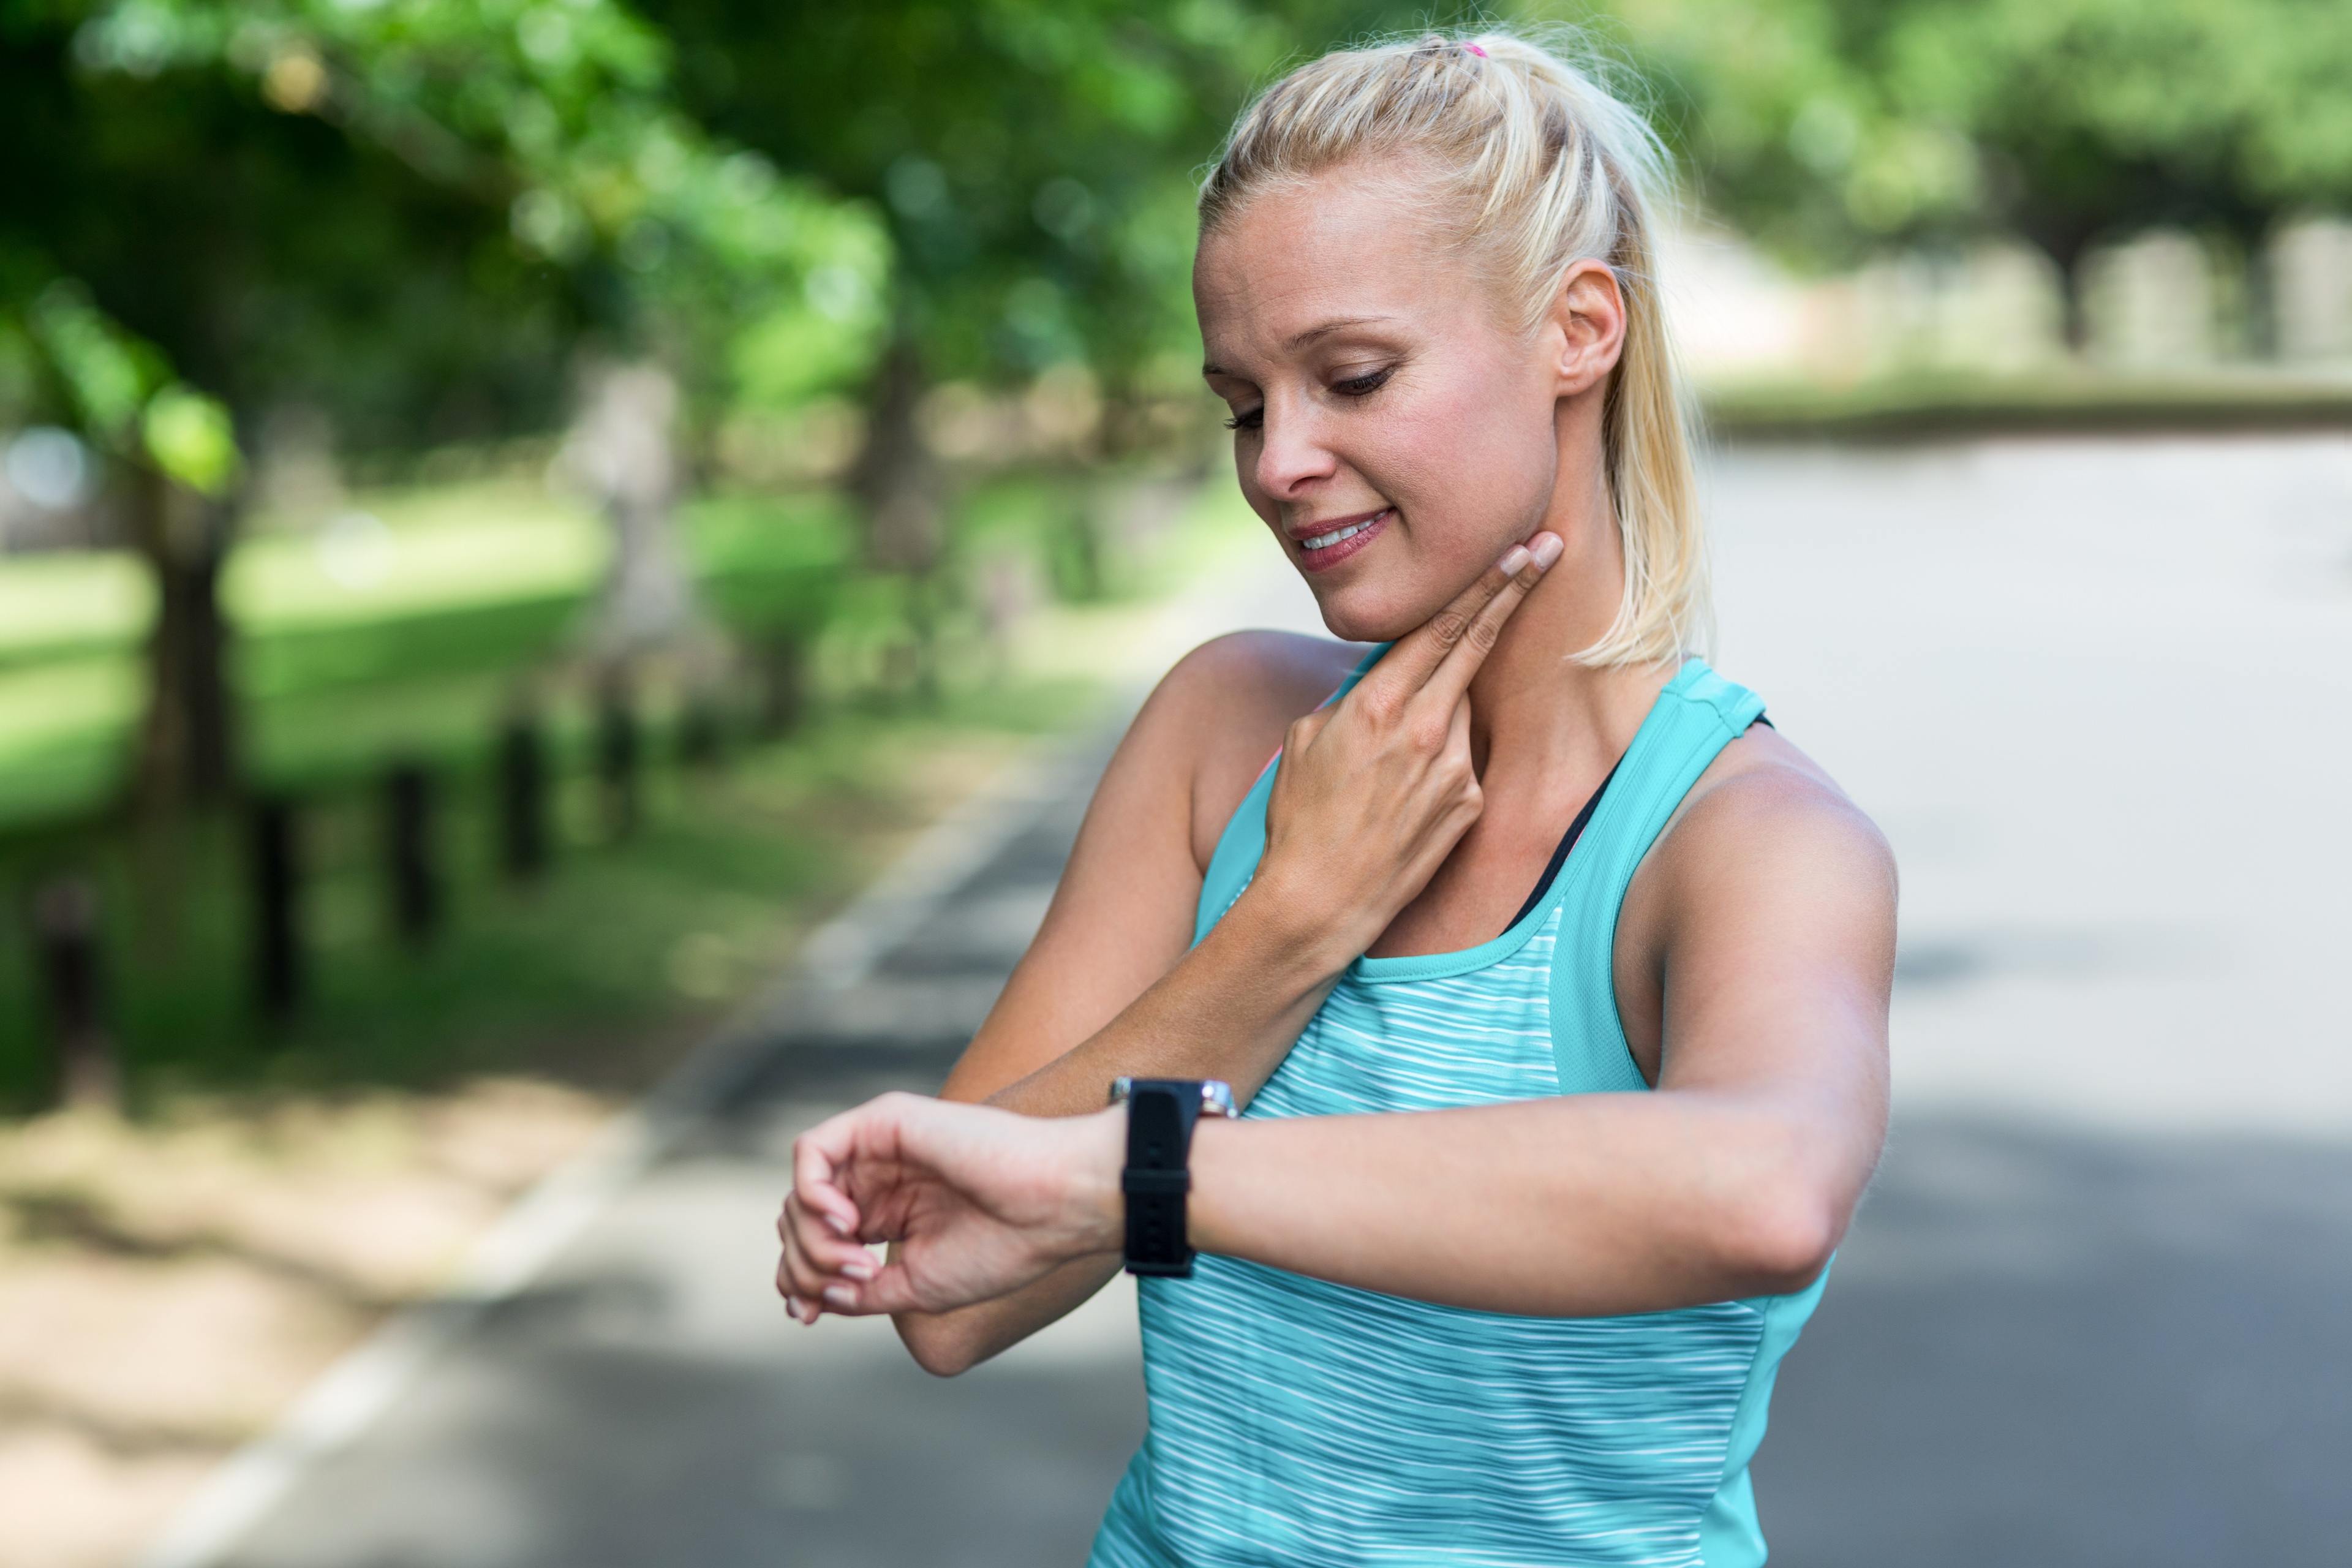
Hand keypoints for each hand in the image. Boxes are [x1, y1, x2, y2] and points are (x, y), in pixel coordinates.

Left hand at [775, 1092, 1123, 1322]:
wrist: (1052, 1207)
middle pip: (799, 1219)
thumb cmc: (1002, 1248)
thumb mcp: (915, 1287)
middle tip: (852, 1282)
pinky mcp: (883, 1121)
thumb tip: (809, 1298)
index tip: (806, 1317)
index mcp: (889, 1215)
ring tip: (859, 1260)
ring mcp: (878, 1149)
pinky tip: (848, 1221)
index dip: (797, 1279)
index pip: (815, 1243)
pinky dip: (812, 1191)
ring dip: (813, 1235)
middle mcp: (878, 1180)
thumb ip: (859, 1291)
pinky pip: (812, 1151)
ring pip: (801, 1190)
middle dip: (804, 1263)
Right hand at [1251, 531, 1562, 962]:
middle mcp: (1426, 729)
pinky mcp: (1469, 805)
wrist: (1319, 903)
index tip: (1517, 550)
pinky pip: (1461, 762)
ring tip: (1388, 764)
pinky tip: (1400, 799)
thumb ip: (1353, 698)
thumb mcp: (1306, 740)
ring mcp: (1455, 768)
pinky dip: (1440, 762)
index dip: (1483, 584)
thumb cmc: (1300, 819)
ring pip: (1461, 710)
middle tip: (1548, 549)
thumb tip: (1381, 681)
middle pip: (1476, 646)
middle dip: (1513, 593)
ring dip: (1442, 710)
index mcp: (1378, 704)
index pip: (1441, 627)